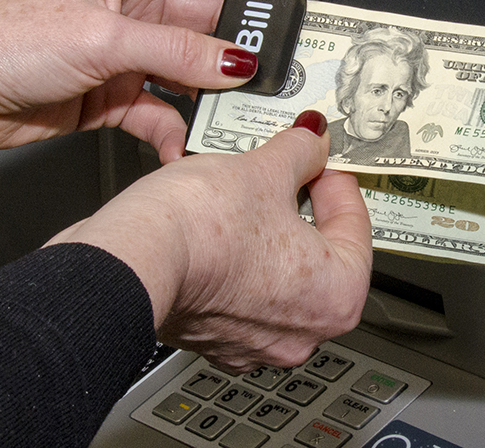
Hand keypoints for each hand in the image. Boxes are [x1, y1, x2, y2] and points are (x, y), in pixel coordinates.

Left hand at [0, 0, 323, 167]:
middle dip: (252, 44)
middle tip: (292, 69)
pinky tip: (193, 150)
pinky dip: (181, 133)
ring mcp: (128, 51)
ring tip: (254, 117)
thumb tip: (237, 66)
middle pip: (214, 17)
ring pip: (196, 70)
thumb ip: (175, 54)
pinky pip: (167, 112)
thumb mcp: (99, 38)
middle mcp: (136, 3)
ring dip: (220, 95)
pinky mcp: (115, 95)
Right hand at [46, 112, 371, 371]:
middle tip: (288, 168)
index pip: (356, 226)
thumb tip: (312, 141)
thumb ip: (300, 151)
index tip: (320, 157)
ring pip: (277, 275)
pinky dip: (234, 259)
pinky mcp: (211, 338)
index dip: (336, 179)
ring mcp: (253, 343)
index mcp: (336, 297)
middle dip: (302, 206)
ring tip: (247, 190)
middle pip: (320, 255)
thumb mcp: (264, 168)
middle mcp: (301, 333)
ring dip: (267, 233)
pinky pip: (237, 292)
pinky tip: (216, 226)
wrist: (128, 259)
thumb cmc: (199, 230)